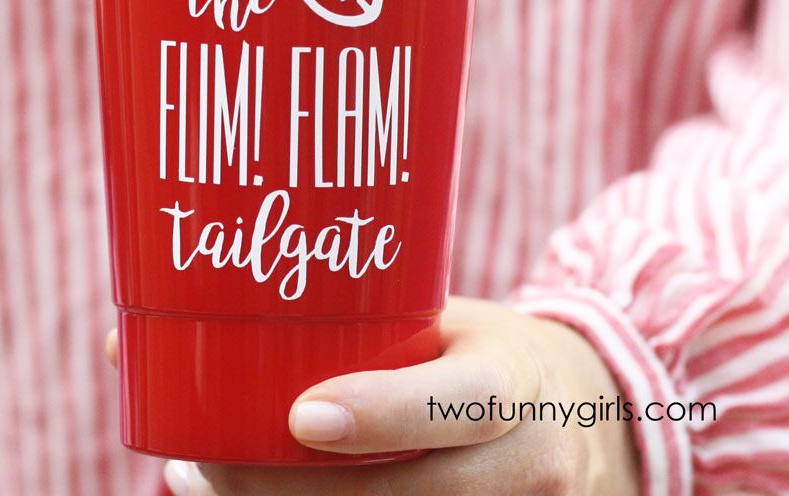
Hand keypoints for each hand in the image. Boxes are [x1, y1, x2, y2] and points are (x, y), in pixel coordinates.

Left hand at [106, 297, 639, 494]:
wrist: (582, 419)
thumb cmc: (487, 356)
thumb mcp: (450, 324)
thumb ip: (363, 326)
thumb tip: (206, 310)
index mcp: (514, 381)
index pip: (460, 404)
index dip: (383, 414)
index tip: (300, 415)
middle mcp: (528, 461)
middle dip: (296, 489)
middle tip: (208, 465)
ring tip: (209, 485)